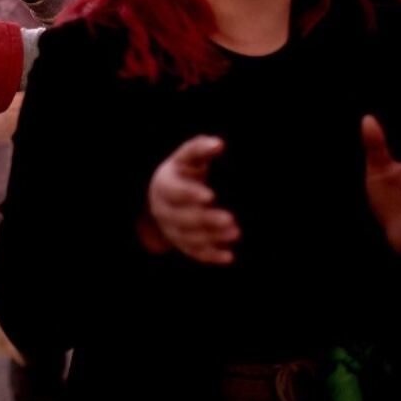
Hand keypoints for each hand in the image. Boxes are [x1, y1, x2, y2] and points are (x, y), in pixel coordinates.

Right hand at [144, 135, 240, 264]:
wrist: (167, 195)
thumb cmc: (184, 172)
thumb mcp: (187, 158)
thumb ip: (201, 149)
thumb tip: (219, 144)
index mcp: (164, 186)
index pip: (175, 192)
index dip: (191, 195)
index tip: (211, 196)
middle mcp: (164, 210)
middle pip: (182, 218)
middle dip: (206, 220)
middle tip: (230, 218)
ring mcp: (172, 229)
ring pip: (189, 237)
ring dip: (212, 237)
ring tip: (236, 232)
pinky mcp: (183, 244)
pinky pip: (196, 253)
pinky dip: (212, 256)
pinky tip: (229, 256)